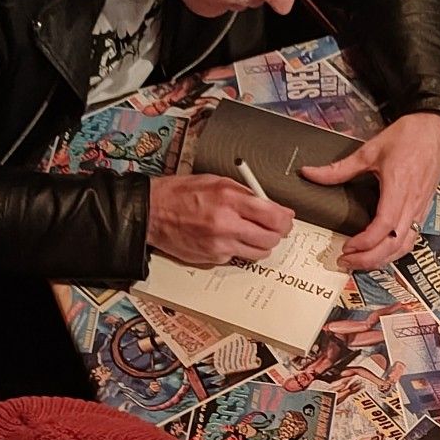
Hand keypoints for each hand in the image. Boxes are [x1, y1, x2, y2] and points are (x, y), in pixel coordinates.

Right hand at [147, 174, 292, 266]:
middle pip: (271, 238)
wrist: (153, 213)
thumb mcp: (216, 182)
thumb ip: (245, 194)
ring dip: (261, 244)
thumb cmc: (181, 194)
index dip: (285, 219)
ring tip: (252, 234)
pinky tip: (229, 238)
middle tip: (273, 228)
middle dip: (277, 233)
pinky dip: (239, 249)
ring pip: (259, 253)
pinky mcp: (213, 258)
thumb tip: (270, 206)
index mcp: (229, 199)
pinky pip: (239, 257)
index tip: (286, 218)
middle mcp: (226, 224)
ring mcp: (220, 244)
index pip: (273, 216)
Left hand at [300, 112, 439, 272]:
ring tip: (359, 262)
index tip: (347, 247)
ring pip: (405, 246)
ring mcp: (420, 209)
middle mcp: (412, 203)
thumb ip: (339, 168)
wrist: (437, 128)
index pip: (385, 226)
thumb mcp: (370, 150)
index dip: (366, 242)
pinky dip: (394, 252)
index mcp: (399, 188)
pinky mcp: (423, 210)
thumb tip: (309, 173)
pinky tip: (379, 252)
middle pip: (395, 244)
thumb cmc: (407, 136)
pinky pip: (411, 239)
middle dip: (370, 259)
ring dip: (382, 260)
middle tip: (346, 262)